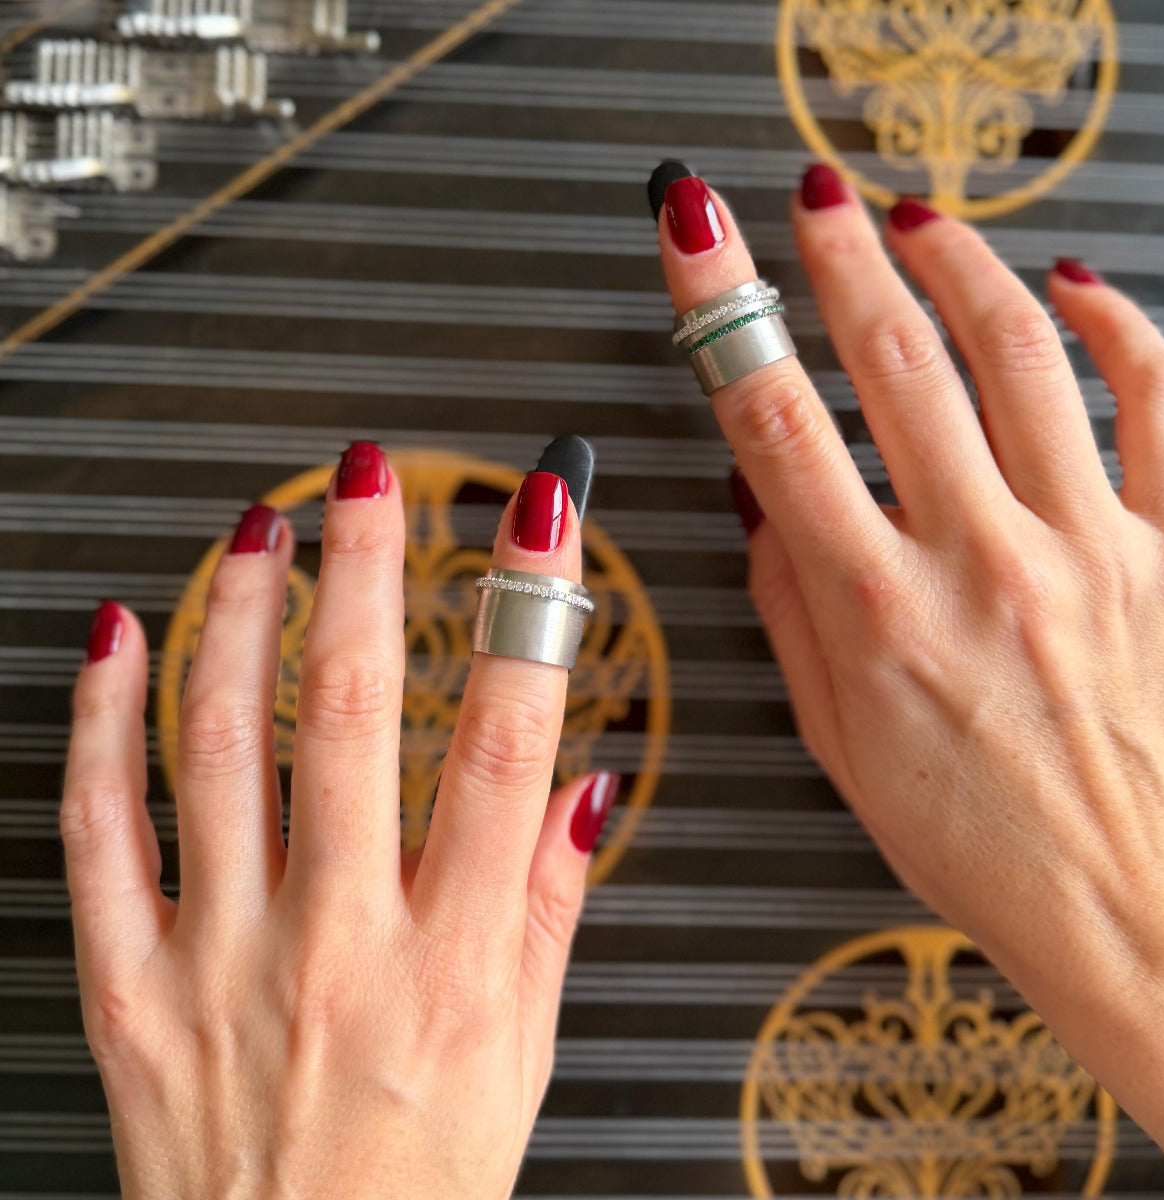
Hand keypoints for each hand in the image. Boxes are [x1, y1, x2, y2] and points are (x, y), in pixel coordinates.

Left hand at [61, 442, 616, 1198]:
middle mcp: (334, 944)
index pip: (504, 745)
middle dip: (367, 569)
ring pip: (220, 746)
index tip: (538, 521)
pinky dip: (103, 721)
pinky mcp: (129, 983)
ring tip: (261, 531)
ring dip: (238, 616)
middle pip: (349, 713)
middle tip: (373, 476)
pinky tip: (120, 639)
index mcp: (450, 960)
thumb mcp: (524, 1052)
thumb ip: (547, 905)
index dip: (528, 613)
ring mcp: (219, 957)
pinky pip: (99, 829)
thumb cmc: (418, 1187)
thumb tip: (582, 787)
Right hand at [653, 164, 1163, 1180]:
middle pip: (896, 362)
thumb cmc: (981, 841)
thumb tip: (762, 499)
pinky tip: (1077, 286)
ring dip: (961, 266)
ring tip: (920, 225)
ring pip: (1023, 355)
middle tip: (812, 201)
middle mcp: (983, 565)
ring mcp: (1091, 549)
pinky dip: (1119, 324)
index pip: (775, 424)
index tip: (699, 243)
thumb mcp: (837, 739)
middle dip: (838, 258)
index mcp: (880, 615)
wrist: (1135, 913)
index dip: (724, 312)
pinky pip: (1163, 402)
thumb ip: (787, 605)